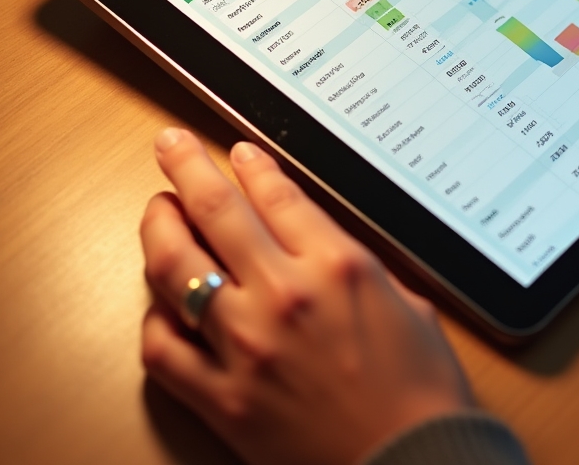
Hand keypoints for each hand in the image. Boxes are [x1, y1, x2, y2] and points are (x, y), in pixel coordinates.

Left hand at [139, 128, 472, 464]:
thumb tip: (323, 244)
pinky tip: (162, 304)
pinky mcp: (223, 399)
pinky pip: (164, 349)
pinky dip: (156, 319)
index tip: (239, 151)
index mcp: (338, 266)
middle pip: (217, 210)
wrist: (412, 464)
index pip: (277, 194)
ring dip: (159, 228)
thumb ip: (358, 267)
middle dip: (187, 167)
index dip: (252, 164)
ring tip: (157, 211)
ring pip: (178, 267)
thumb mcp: (408, 303)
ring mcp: (246, 347)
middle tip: (170, 146)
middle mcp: (285, 295)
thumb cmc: (421, 390)